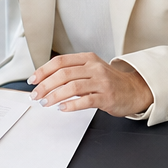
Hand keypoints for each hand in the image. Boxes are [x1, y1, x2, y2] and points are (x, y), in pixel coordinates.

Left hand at [30, 52, 152, 116]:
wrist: (134, 90)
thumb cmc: (110, 82)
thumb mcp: (92, 70)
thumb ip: (73, 72)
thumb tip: (46, 80)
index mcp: (88, 58)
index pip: (60, 61)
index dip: (43, 70)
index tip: (33, 81)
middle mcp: (94, 68)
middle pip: (64, 73)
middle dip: (45, 85)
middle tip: (36, 95)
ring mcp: (102, 82)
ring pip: (72, 86)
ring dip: (55, 95)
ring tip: (46, 103)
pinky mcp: (107, 96)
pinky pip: (86, 100)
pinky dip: (71, 105)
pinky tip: (62, 108)